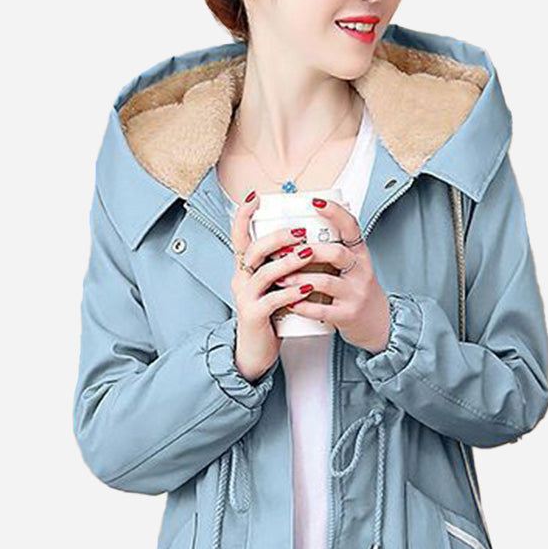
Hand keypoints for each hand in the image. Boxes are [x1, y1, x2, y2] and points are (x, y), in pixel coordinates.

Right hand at [230, 193, 332, 380]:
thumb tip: (305, 243)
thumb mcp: (272, 286)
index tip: (254, 197)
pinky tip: (307, 288)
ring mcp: (245, 298)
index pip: (238, 237)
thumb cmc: (269, 316)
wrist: (256, 351)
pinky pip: (272, 300)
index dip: (243, 216)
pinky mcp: (253, 316)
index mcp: (244, 269)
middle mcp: (240, 280)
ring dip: (288, 262)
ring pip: (263, 273)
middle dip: (277, 237)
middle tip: (300, 232)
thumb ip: (281, 267)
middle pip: (253, 250)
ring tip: (308, 253)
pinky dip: (291, 292)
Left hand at [270, 196, 390, 353]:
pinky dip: (302, 305)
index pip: (351, 227)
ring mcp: (355, 294)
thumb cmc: (356, 291)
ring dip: (298, 278)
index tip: (315, 201)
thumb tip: (297, 233)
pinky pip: (322, 309)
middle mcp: (361, 272)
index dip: (334, 212)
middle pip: (336, 253)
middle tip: (284, 252)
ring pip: (325, 281)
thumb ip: (332, 252)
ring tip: (280, 278)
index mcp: (360, 255)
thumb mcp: (352, 267)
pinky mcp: (348, 315)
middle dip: (307, 251)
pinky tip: (290, 302)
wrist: (378, 324)